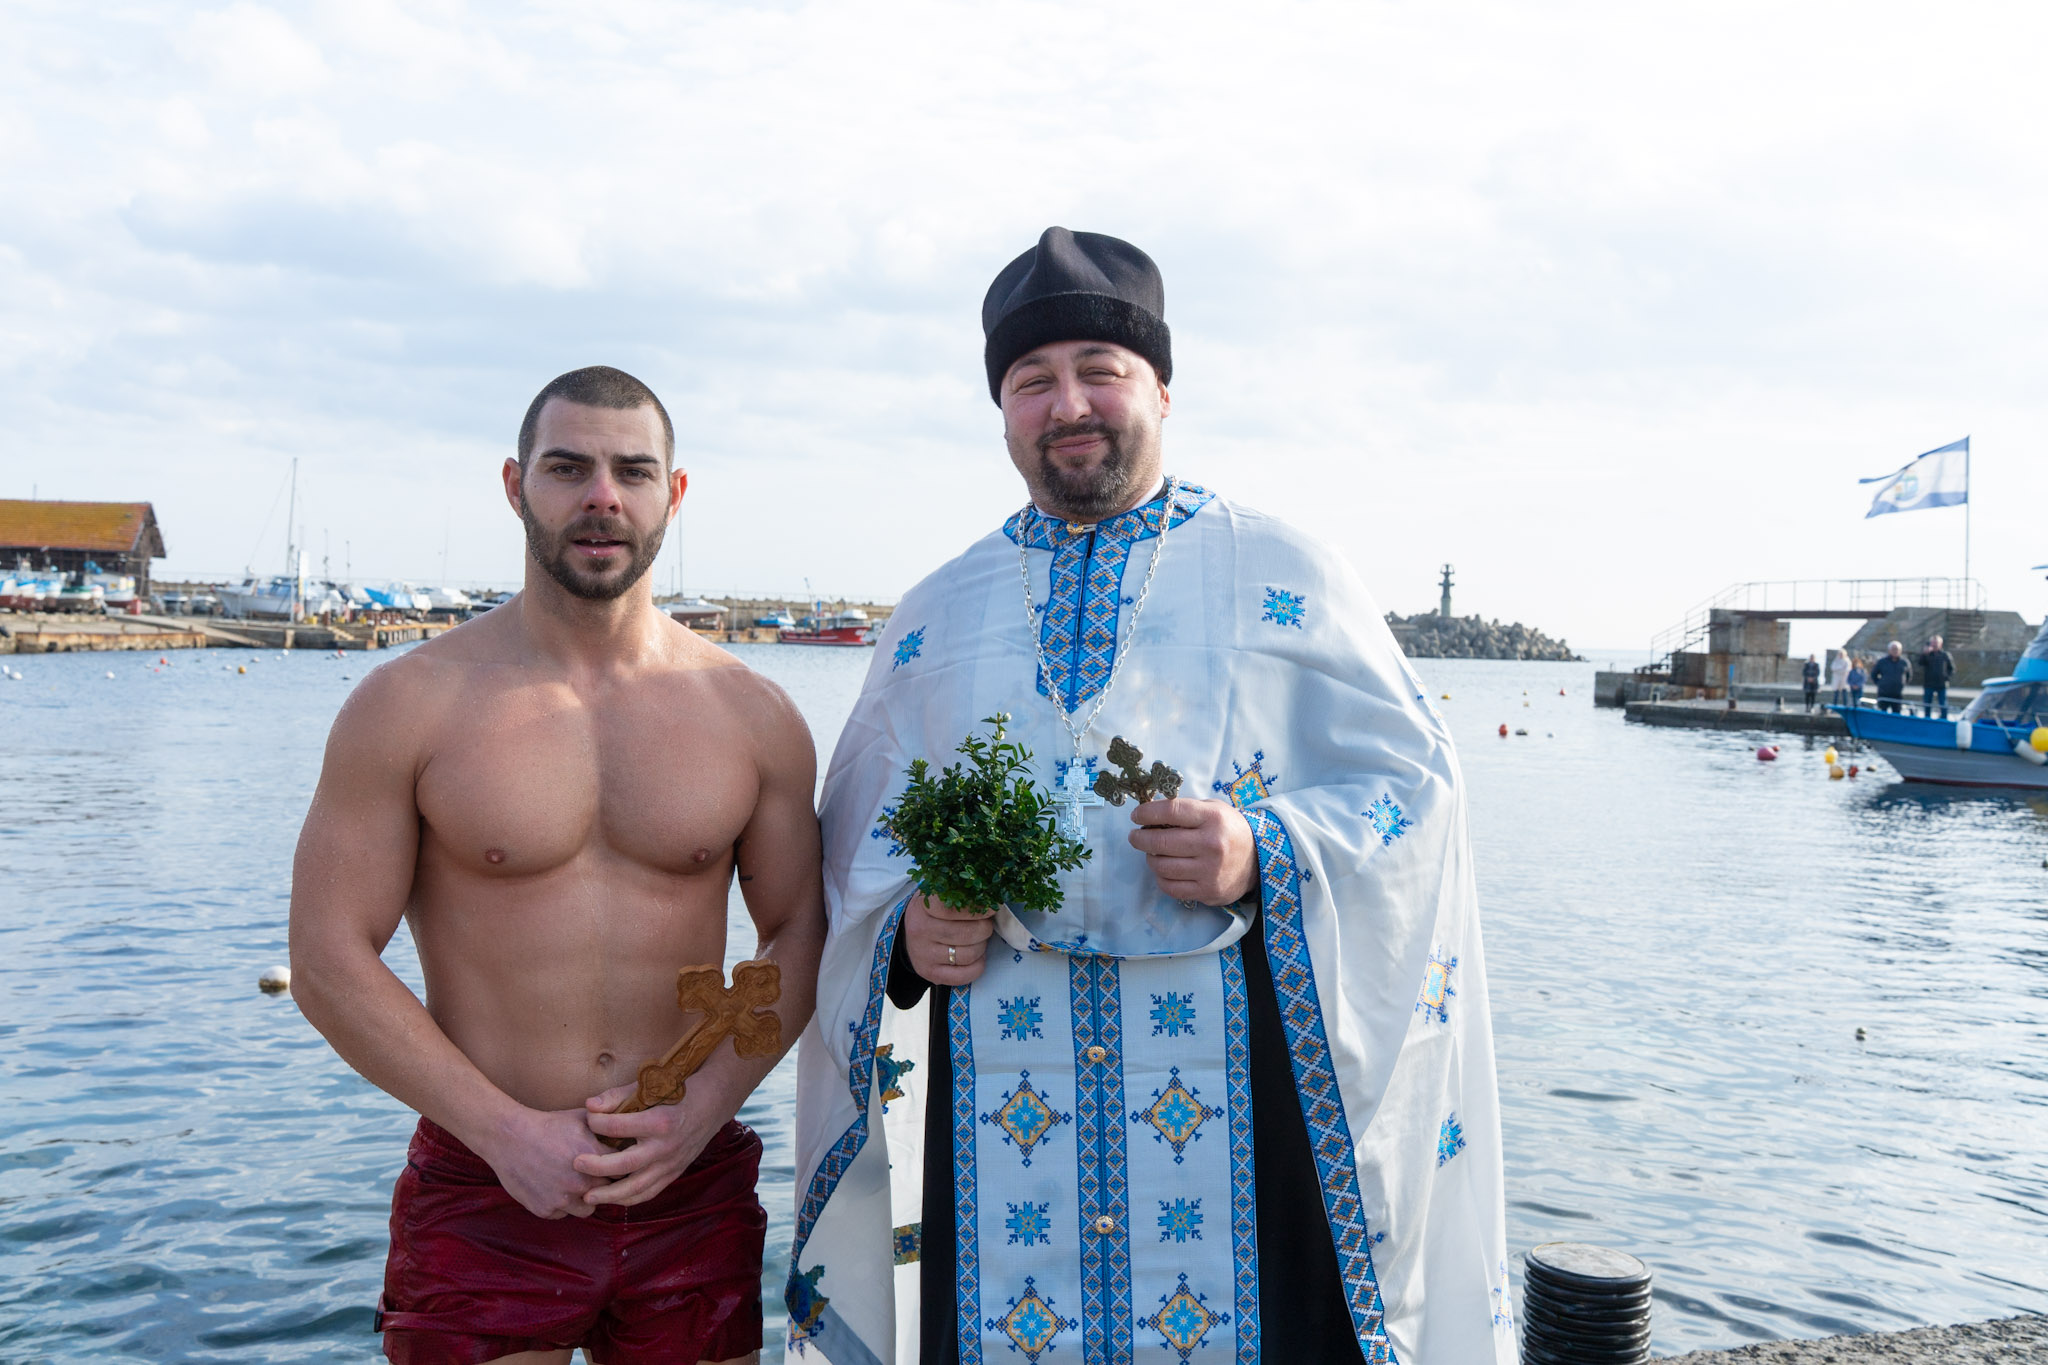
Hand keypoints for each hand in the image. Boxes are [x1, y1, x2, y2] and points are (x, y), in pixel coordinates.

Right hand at [479, 1106, 612, 1218]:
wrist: (509, 1137)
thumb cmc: (547, 1124)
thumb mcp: (581, 1118)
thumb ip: (607, 1127)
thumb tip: (627, 1129)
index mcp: (595, 1159)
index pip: (623, 1172)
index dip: (619, 1169)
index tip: (614, 1166)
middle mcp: (581, 1182)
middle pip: (608, 1193)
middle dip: (603, 1185)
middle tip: (594, 1177)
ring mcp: (563, 1199)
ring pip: (587, 1209)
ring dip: (584, 1199)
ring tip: (575, 1185)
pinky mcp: (545, 1209)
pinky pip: (562, 1214)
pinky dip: (561, 1205)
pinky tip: (554, 1188)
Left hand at [573, 1082, 715, 1206]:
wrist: (711, 1105)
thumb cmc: (676, 1092)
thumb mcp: (650, 1088)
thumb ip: (617, 1096)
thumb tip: (589, 1106)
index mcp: (659, 1121)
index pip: (619, 1126)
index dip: (597, 1122)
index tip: (588, 1118)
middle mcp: (666, 1146)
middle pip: (625, 1164)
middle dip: (597, 1167)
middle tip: (576, 1163)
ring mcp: (671, 1164)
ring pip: (637, 1187)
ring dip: (610, 1195)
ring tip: (588, 1196)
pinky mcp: (673, 1173)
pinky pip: (649, 1193)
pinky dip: (629, 1199)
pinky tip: (611, 1199)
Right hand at [903, 893, 993, 985]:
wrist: (910, 934)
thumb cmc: (933, 911)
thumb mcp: (940, 895)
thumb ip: (963, 895)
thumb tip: (991, 901)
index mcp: (923, 907)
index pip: (951, 908)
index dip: (976, 909)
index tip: (990, 908)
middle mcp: (920, 931)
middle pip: (967, 933)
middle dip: (984, 928)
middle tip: (984, 924)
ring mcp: (924, 955)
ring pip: (969, 954)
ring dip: (982, 946)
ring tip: (978, 939)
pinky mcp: (931, 974)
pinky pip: (966, 975)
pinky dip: (978, 965)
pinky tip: (975, 956)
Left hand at [1128, 797, 1258, 905]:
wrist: (1258, 860)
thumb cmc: (1230, 830)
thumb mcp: (1214, 809)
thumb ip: (1185, 810)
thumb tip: (1149, 814)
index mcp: (1213, 818)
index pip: (1170, 811)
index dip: (1147, 813)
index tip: (1136, 815)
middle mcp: (1212, 845)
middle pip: (1161, 841)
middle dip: (1140, 838)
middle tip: (1135, 836)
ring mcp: (1210, 871)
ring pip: (1162, 866)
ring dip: (1150, 858)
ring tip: (1152, 853)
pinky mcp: (1207, 891)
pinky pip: (1170, 887)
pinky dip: (1161, 877)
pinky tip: (1163, 869)